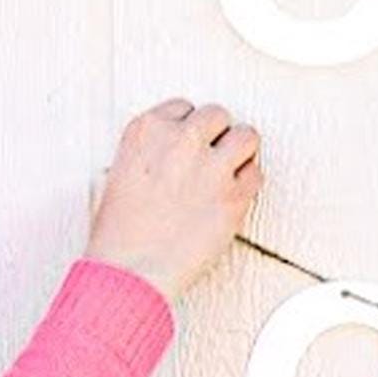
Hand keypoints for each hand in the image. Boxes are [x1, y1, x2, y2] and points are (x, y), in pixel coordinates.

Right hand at [85, 99, 264, 300]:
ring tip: (228, 172)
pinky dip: (248, 184)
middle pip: (218, 115)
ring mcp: (211, 166)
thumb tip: (178, 145)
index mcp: (146, 131)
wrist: (131, 269)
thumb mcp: (120, 172)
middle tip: (209, 159)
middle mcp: (180, 140)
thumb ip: (152, 151)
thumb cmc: (120, 230)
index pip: (184, 107)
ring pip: (247, 136)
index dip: (189, 128)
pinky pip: (257, 173)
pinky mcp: (235, 195)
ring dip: (241, 151)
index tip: (187, 147)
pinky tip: (231, 197)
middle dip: (217, 135)